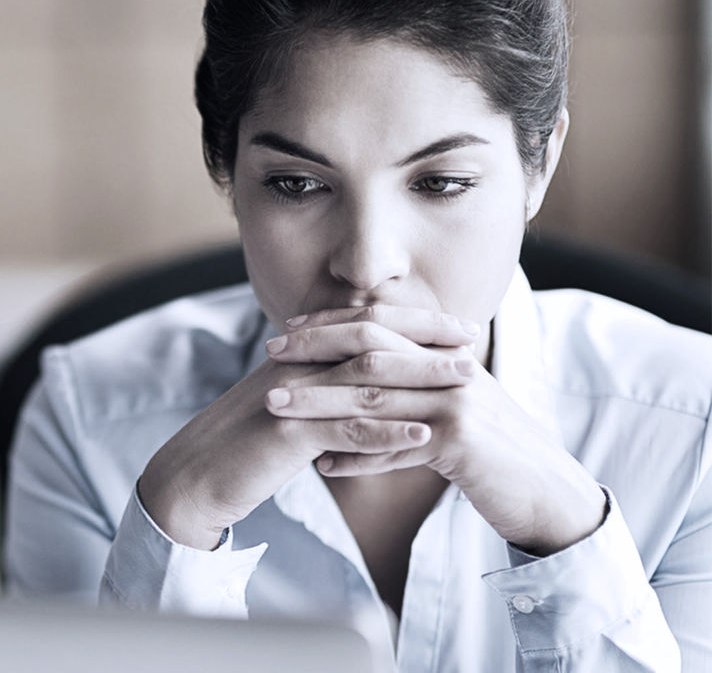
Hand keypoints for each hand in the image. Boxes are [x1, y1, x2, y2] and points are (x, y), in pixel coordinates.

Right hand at [137, 307, 477, 549]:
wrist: (193, 474)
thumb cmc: (242, 446)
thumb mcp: (286, 407)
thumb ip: (321, 388)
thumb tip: (362, 382)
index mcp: (298, 355)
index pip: (363, 324)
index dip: (412, 321)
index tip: (457, 326)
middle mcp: (296, 365)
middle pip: (370, 340)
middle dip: (426, 339)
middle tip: (473, 342)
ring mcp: (292, 396)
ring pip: (366, 380)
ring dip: (421, 379)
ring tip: (468, 383)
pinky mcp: (286, 432)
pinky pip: (345, 429)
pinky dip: (388, 433)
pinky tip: (424, 438)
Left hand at [265, 305, 605, 555]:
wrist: (549, 493)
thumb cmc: (492, 456)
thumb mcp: (448, 415)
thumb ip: (408, 396)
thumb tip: (354, 397)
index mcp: (446, 355)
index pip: (381, 326)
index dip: (331, 325)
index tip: (287, 332)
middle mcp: (452, 370)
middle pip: (372, 350)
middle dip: (315, 350)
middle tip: (269, 354)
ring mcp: (459, 403)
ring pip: (374, 397)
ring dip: (319, 402)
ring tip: (274, 407)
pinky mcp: (462, 442)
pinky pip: (395, 447)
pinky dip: (356, 456)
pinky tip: (322, 466)